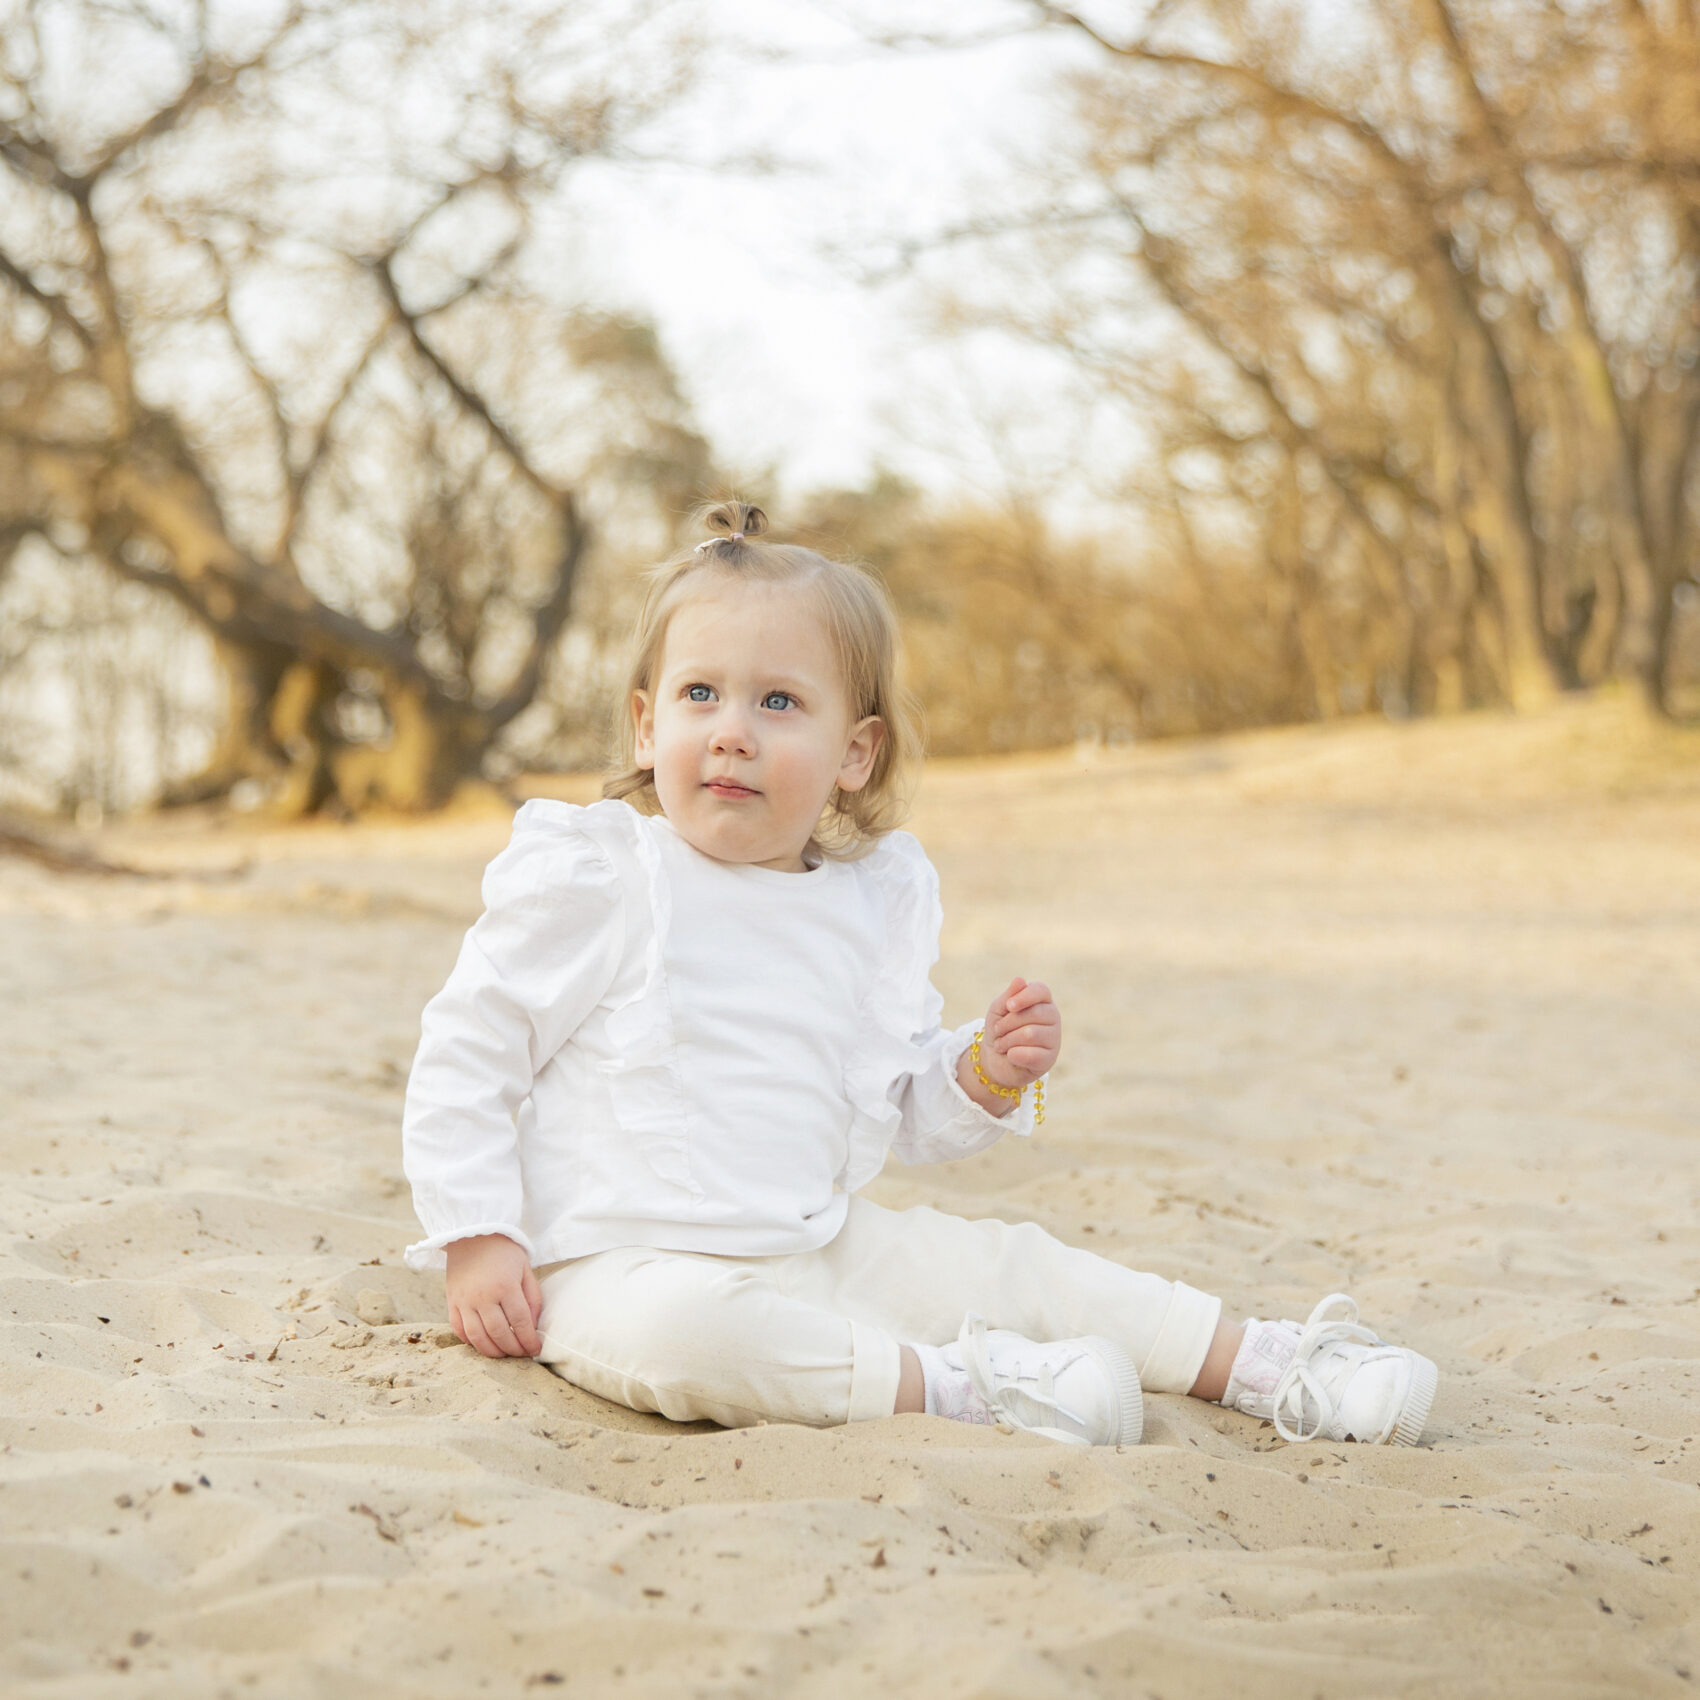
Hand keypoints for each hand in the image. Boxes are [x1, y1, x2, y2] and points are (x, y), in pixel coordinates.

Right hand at [444, 1233, 542, 1357]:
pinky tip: (482, 1344)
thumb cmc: (504, 1250)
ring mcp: (465, 1300)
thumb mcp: (525, 1268)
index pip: (520, 1322)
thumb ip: (531, 1297)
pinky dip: (470, 1342)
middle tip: (521, 1354)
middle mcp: (483, 1296)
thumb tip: (532, 1325)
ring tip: (504, 1354)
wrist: (473, 1233)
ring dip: (492, 1351)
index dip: (529, 1339)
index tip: (536, 1349)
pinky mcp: (451, 1301)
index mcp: (505, 1286)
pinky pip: (459, 1329)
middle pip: (499, 1334)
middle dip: (513, 1349)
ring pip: (478, 1337)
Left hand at [975, 975, 1061, 1090]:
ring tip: (1002, 1045)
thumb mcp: (998, 1010)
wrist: (994, 1059)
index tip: (1009, 1005)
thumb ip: (1009, 995)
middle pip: (1032, 1014)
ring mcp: (1054, 1038)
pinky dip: (1013, 1055)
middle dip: (1007, 1023)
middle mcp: (1052, 1017)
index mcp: (1042, 1000)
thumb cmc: (1000, 1030)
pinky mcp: (1050, 1059)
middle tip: (998, 1031)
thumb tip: (1020, 980)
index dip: (1024, 996)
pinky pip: (1031, 1054)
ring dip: (1007, 1041)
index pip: (1041, 990)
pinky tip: (1012, 1056)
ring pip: (1030, 1034)